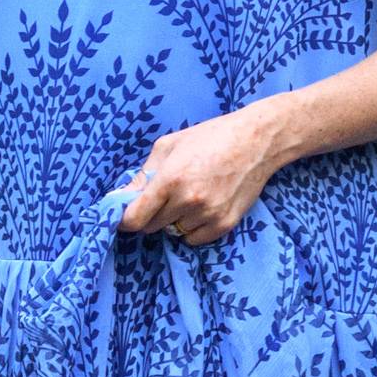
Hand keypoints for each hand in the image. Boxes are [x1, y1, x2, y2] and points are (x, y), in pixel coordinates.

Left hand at [117, 105, 282, 246]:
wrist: (256, 141)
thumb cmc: (209, 137)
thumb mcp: (168, 146)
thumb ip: (142, 174)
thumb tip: (120, 198)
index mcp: (170, 179)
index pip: (135, 218)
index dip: (124, 220)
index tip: (124, 217)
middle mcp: (188, 201)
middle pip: (151, 227)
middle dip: (150, 215)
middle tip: (162, 197)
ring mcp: (208, 215)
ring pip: (173, 232)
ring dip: (173, 220)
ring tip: (189, 196)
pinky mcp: (225, 224)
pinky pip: (194, 239)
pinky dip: (192, 228)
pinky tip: (202, 207)